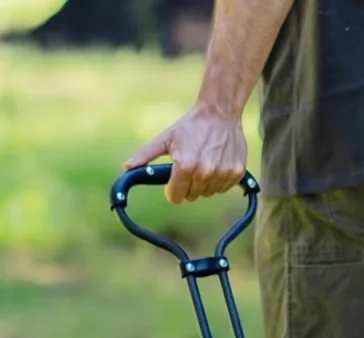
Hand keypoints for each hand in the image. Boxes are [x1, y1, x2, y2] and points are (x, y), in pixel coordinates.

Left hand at [124, 107, 247, 204]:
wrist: (219, 114)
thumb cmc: (190, 126)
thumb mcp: (165, 139)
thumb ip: (146, 155)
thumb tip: (127, 167)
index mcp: (185, 166)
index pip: (175, 197)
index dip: (171, 190)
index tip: (172, 183)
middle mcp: (204, 173)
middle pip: (191, 196)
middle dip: (187, 185)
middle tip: (189, 167)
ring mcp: (221, 175)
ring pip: (208, 193)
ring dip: (203, 183)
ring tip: (203, 162)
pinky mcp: (235, 174)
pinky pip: (222, 189)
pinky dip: (218, 180)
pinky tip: (216, 163)